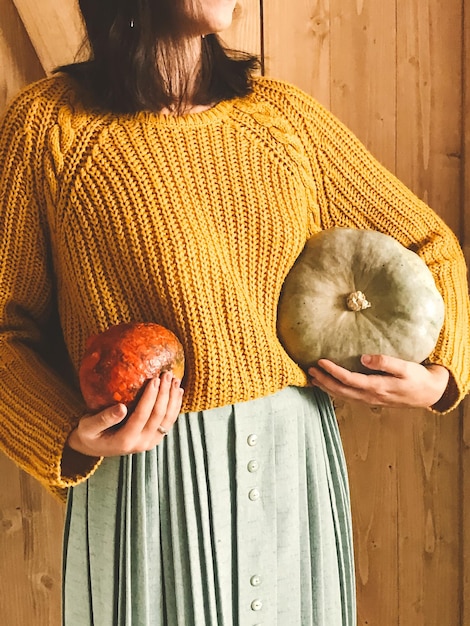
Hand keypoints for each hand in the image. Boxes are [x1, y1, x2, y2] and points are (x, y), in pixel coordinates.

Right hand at [66, 371, 183, 456]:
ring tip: (175, 380)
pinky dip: (175, 406)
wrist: (94, 447)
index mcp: (125, 440)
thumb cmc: (89, 433)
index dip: (150, 397)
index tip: (154, 379)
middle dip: (165, 393)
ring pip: (168, 420)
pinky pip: (168, 422)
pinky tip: (178, 391)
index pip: (142, 415)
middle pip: (158, 416)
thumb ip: (103, 419)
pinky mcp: (154, 438)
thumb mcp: (88, 426)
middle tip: (167, 374)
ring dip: (173, 399)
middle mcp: (141, 444)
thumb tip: (121, 408)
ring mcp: (149, 442)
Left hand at [308, 354, 448, 408]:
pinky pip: (348, 397)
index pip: (348, 379)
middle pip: (341, 390)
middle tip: (310, 370)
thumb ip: (385, 362)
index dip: (333, 371)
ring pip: (343, 396)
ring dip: (327, 387)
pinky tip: (329, 386)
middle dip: (324, 381)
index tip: (321, 361)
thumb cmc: (417, 378)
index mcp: (377, 387)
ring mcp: (369, 400)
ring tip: (314, 378)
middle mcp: (370, 396)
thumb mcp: (405, 367)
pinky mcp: (371, 400)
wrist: (429, 393)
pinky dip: (336, 392)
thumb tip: (364, 358)